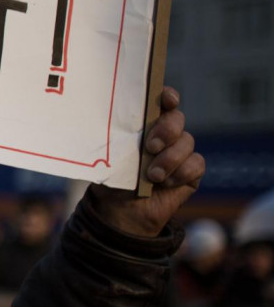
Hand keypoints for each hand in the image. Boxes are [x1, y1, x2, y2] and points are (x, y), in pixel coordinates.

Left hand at [85, 87, 203, 237]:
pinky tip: (165, 184)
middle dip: (167, 130)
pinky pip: (196, 164)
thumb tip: (115, 122)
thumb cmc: (113, 178)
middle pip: (177, 119)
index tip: (168, 99)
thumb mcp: (111, 156)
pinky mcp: (191, 171)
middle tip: (150, 147)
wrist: (121, 210)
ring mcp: (180, 151)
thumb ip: (118, 138)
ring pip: (187, 142)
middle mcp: (165, 133)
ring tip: (152, 176)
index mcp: (143, 124)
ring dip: (170, 159)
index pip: (161, 101)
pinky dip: (181, 173)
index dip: (167, 96)